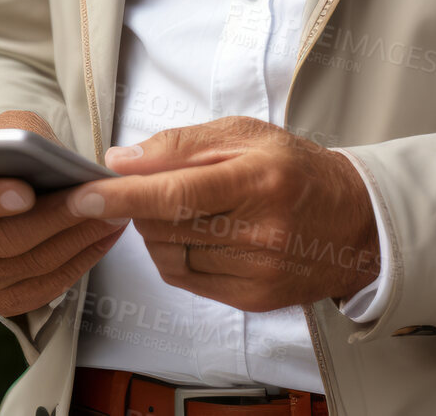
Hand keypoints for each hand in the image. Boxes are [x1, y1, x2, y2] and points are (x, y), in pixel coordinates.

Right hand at [0, 112, 127, 318]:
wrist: (4, 182)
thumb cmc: (7, 149)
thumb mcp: (9, 127)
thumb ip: (20, 139)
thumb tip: (48, 159)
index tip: (27, 193)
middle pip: (3, 239)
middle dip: (56, 219)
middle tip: (95, 200)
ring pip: (29, 265)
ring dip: (77, 240)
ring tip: (112, 213)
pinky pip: (43, 290)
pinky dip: (78, 264)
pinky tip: (103, 238)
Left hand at [64, 116, 380, 311]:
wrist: (351, 221)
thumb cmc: (294, 167)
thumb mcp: (244, 134)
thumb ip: (181, 144)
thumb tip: (122, 160)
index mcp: (258, 180)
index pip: (175, 192)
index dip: (123, 195)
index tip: (83, 193)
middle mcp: (259, 232)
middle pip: (165, 226)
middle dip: (139, 204)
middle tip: (146, 182)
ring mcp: (256, 272)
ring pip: (168, 255)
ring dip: (153, 230)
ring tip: (176, 205)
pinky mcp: (250, 300)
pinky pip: (185, 279)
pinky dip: (171, 254)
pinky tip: (189, 233)